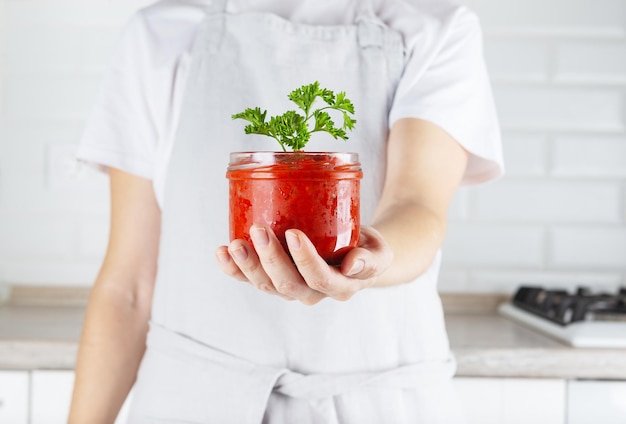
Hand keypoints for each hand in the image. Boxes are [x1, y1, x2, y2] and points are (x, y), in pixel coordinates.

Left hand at [215, 225, 392, 304]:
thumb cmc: (367, 247)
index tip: (293, 233)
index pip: (320, 279)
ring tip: (232, 244)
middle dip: (269, 259)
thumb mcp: (379, 251)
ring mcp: (291, 288)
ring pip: (266, 285)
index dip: (305, 260)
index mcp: (341, 287)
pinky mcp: (274, 280)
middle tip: (258, 230)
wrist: (357, 254)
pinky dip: (234, 269)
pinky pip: (251, 280)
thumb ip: (371, 259)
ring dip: (246, 266)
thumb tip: (352, 265)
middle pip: (287, 285)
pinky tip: (221, 253)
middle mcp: (313, 293)